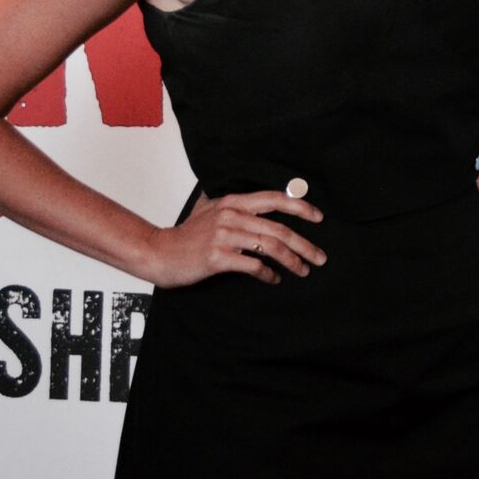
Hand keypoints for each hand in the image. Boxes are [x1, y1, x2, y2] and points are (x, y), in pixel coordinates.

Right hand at [141, 189, 325, 286]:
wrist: (158, 252)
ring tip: (303, 270)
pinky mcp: (218, 257)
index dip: (300, 207)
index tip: (319, 218)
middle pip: (279, 228)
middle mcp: (231, 216)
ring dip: (292, 261)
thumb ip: (232, 204)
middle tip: (320, 257)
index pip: (274, 199)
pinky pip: (253, 265)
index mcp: (233, 202)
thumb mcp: (209, 209)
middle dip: (305, 244)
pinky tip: (274, 279)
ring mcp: (224, 236)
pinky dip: (268, 274)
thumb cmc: (186, 234)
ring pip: (270, 247)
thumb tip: (257, 200)